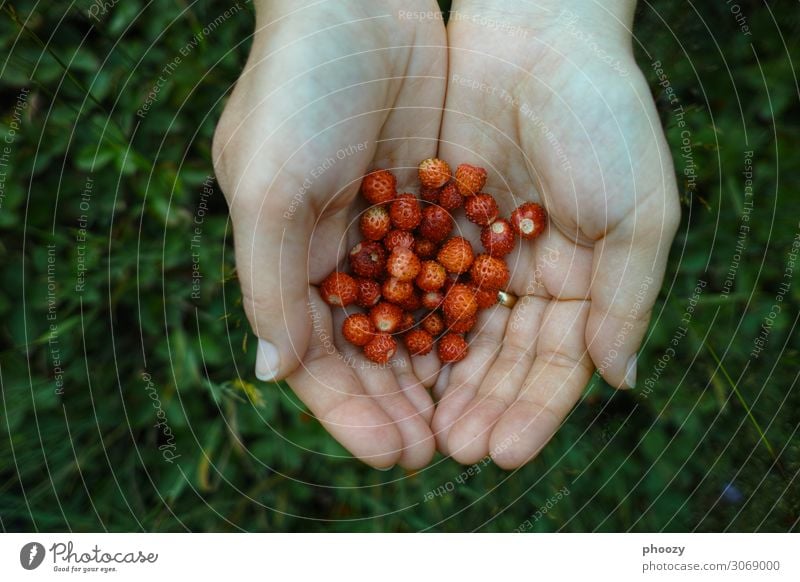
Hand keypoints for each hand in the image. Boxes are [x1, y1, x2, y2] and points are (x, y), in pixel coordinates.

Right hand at [212, 1, 446, 468]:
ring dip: (441, 373)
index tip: (394, 456)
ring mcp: (386, 232)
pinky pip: (452, 273)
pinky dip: (468, 314)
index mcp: (288, 262)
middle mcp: (335, 257)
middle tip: (443, 454)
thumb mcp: (267, 184)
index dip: (352, 413)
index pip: (317, 361)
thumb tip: (272, 373)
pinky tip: (494, 351)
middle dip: (403, 406)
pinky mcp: (430, 202)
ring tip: (473, 421)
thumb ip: (270, 282)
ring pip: (416, 322)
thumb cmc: (296, 89)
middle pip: (371, 354)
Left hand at [432, 0, 680, 467]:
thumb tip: (620, 381)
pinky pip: (414, 281)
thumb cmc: (602, 119)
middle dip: (478, 404)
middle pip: (498, 356)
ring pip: (452, 328)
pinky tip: (386, 360)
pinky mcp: (432, 219)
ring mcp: (476, 248)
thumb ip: (626, 300)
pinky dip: (402, 320)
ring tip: (417, 425)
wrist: (537, 33)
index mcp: (581, 280)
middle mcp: (525, 273)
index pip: (554, 364)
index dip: (531, 410)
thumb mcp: (637, 213)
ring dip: (437, 378)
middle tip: (452, 450)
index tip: (505, 453)